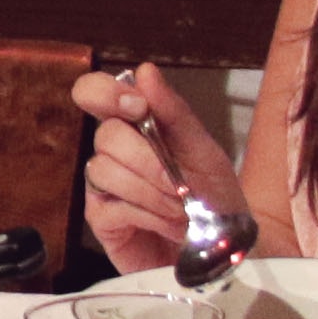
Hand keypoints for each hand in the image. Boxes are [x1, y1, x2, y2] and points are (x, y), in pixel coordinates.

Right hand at [70, 61, 253, 274]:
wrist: (223, 248)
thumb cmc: (214, 195)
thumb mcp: (203, 149)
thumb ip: (174, 112)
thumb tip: (144, 71)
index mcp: (135, 124)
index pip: (94, 92)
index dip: (106, 94)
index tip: (139, 108)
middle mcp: (113, 150)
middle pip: (106, 135)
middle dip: (150, 160)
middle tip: (180, 183)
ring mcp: (103, 185)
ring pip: (103, 170)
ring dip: (152, 192)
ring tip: (180, 209)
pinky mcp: (101, 218)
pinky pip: (111, 205)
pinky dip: (147, 214)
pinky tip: (166, 224)